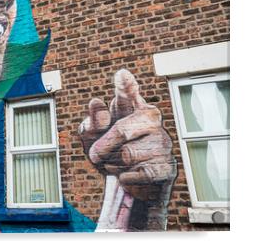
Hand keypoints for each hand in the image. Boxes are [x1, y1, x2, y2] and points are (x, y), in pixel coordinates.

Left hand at [79, 69, 176, 228]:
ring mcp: (162, 142)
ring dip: (113, 164)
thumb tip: (96, 102)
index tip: (121, 74)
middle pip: (121, 131)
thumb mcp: (92, 139)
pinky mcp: (166, 167)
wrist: (125, 184)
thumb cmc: (108, 153)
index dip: (125, 85)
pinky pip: (135, 174)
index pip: (127, 94)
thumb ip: (91, 122)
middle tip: (95, 156)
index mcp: (131, 107)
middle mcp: (150, 119)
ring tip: (119, 164)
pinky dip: (124, 178)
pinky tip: (130, 176)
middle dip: (103, 146)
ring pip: (126, 155)